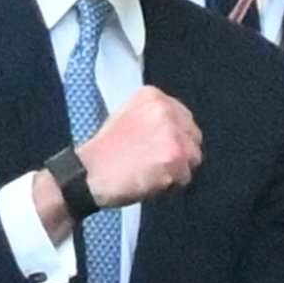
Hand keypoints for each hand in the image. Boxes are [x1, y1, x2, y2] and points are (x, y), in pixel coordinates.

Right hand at [77, 85, 201, 207]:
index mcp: (153, 96)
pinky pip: (186, 178)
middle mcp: (166, 110)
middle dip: (180, 152)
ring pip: (193, 157)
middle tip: (157, 164)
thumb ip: (154, 117)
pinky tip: (151, 182)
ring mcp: (172, 133)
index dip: (175, 137)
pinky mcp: (175, 157)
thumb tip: (178, 130)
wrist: (90, 172)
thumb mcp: (127, 115)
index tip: (160, 149)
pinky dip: (171, 186)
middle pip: (193, 136)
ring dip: (177, 170)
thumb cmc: (105, 150)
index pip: (184, 117)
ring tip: (153, 173)